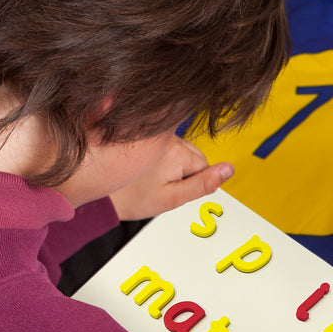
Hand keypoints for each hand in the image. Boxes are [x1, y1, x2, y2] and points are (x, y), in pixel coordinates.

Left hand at [110, 135, 233, 220]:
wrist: (104, 194)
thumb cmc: (133, 198)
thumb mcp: (172, 197)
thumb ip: (202, 184)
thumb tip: (229, 169)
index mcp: (176, 151)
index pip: (203, 166)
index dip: (191, 182)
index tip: (171, 189)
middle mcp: (167, 136)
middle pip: (194, 155)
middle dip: (184, 172)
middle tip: (162, 186)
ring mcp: (155, 133)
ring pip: (181, 150)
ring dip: (173, 164)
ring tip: (152, 178)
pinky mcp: (145, 133)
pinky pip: (167, 145)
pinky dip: (162, 157)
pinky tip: (147, 169)